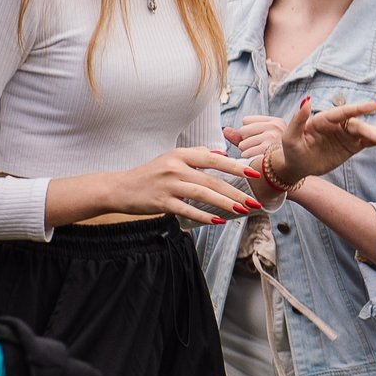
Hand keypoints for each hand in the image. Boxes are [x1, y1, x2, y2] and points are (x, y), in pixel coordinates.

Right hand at [110, 146, 263, 224]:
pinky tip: (218, 220)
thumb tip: (220, 154)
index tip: (253, 172)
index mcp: (181, 155)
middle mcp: (175, 167)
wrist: (121, 187)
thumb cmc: (151, 173)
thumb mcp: (172, 158)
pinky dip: (203, 216)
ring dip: (224, 203)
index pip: (214, 159)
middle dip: (235, 191)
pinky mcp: (161, 202)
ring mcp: (168, 184)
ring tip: (241, 211)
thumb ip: (196, 155)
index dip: (235, 166)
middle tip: (253, 201)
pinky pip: (186, 210)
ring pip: (202, 194)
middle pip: (212, 179)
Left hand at [224, 114, 288, 163]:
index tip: (258, 139)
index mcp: (275, 121)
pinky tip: (254, 159)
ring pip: (243, 142)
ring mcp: (272, 137)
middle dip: (246, 140)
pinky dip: (247, 157)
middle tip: (257, 148)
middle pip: (243, 130)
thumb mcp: (260, 140)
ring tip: (257, 154)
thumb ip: (241, 135)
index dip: (248, 132)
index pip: (245, 121)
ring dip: (246, 150)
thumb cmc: (272, 155)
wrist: (289, 172)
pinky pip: (246, 152)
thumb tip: (224, 130)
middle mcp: (275, 126)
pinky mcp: (268, 149)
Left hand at [271, 96, 375, 186]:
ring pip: (367, 133)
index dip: (359, 109)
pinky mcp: (351, 146)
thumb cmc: (291, 150)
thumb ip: (298, 119)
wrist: (297, 165)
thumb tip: (307, 100)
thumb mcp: (290, 137)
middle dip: (374, 131)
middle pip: (358, 126)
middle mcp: (337, 125)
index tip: (375, 106)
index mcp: (323, 120)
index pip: (343, 113)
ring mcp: (346, 135)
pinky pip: (368, 142)